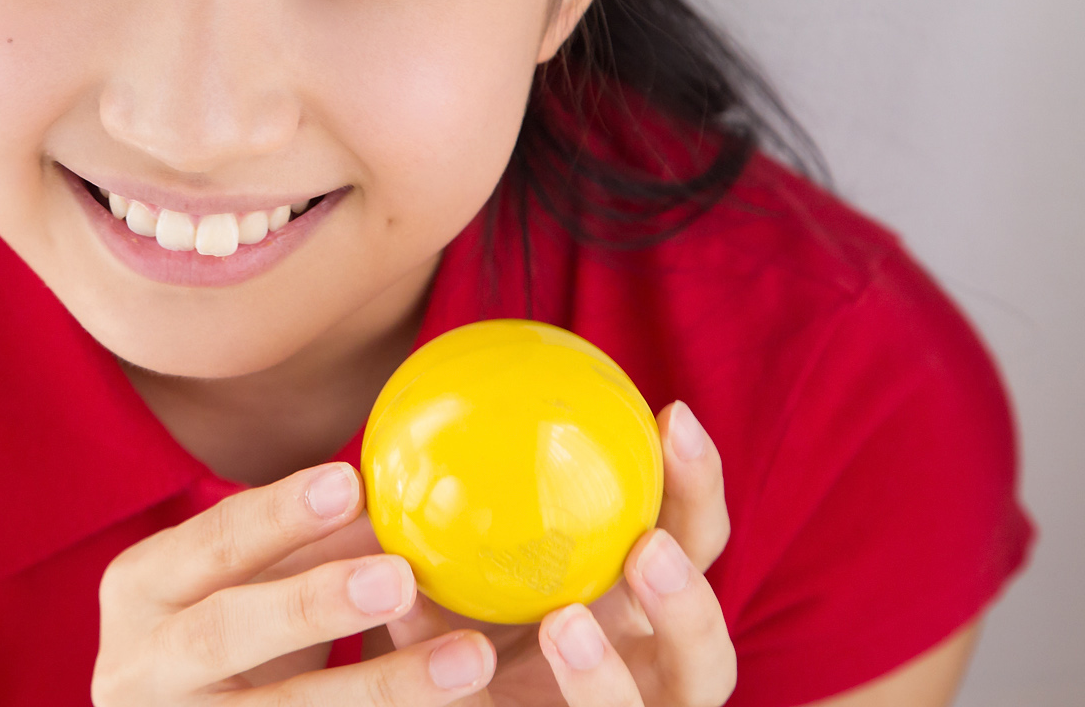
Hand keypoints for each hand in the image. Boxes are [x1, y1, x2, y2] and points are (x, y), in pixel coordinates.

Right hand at [93, 461, 496, 704]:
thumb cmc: (221, 625)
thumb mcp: (244, 577)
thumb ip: (312, 541)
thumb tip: (406, 499)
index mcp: (140, 590)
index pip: (210, 543)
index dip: (277, 514)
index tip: (351, 483)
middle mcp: (140, 665)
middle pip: (225, 632)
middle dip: (313, 604)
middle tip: (401, 578)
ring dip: (381, 687)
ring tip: (468, 659)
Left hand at [383, 400, 738, 706]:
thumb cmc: (463, 645)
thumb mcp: (451, 588)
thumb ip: (439, 535)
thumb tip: (388, 458)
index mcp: (641, 611)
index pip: (692, 543)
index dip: (696, 485)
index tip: (669, 417)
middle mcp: (650, 677)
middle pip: (707, 648)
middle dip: (688, 599)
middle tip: (648, 547)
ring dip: (609, 677)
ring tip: (565, 624)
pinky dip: (560, 705)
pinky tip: (477, 672)